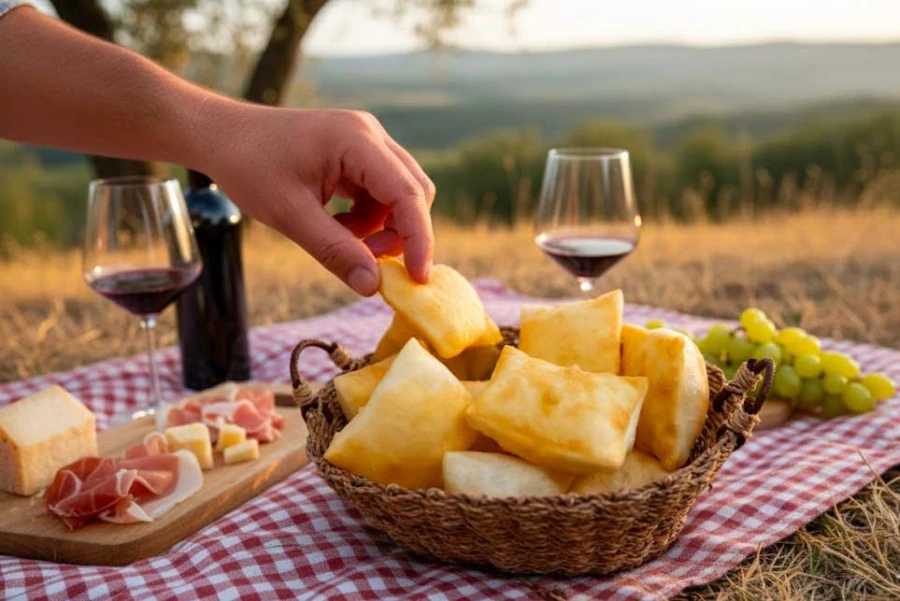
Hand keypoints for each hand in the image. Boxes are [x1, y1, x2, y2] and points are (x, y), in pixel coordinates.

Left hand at [193, 103, 434, 295]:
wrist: (221, 135)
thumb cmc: (249, 166)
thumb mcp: (289, 215)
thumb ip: (334, 250)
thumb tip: (373, 286)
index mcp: (357, 140)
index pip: (408, 194)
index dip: (419, 239)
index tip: (418, 278)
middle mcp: (370, 135)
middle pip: (413, 193)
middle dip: (399, 233)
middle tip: (368, 261)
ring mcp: (365, 141)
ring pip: (399, 195)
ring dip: (380, 227)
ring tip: (340, 238)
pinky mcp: (357, 152)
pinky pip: (380, 191)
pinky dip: (367, 217)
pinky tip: (336, 224)